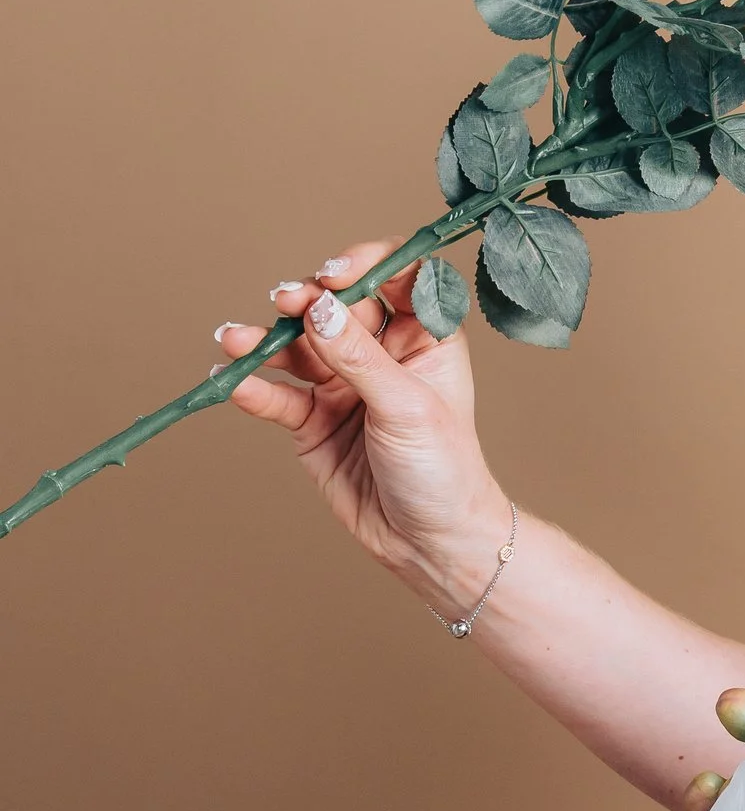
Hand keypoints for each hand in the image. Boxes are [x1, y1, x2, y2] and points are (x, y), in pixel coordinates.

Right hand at [213, 242, 511, 615]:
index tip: (334, 274)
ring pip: (300, 349)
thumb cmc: (444, 471)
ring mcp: (346, 385)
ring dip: (266, 341)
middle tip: (285, 302)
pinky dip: (256, 388)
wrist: (429, 543)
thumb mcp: (407, 408)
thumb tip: (318, 310)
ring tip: (234, 339)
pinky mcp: (314, 421)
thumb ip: (359, 358)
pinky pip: (280, 396)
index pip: (397, 278)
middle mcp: (384, 353)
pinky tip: (234, 382)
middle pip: (338, 306)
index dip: (365, 266)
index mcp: (425, 337)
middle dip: (307, 300)